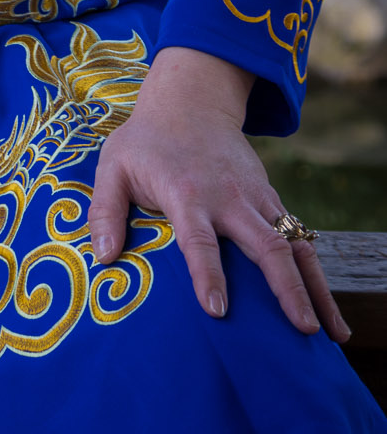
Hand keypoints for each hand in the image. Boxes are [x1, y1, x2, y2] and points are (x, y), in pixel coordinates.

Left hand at [89, 44, 348, 342]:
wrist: (190, 102)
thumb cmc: (145, 142)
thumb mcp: (114, 167)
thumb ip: (105, 211)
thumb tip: (102, 257)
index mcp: (186, 193)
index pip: (199, 240)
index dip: (208, 275)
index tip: (217, 310)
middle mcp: (228, 198)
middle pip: (265, 246)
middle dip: (285, 288)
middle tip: (302, 328)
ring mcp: (255, 199)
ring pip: (294, 245)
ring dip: (314, 287)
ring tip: (331, 332)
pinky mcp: (271, 200)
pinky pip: (300, 239)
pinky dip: (316, 272)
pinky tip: (327, 309)